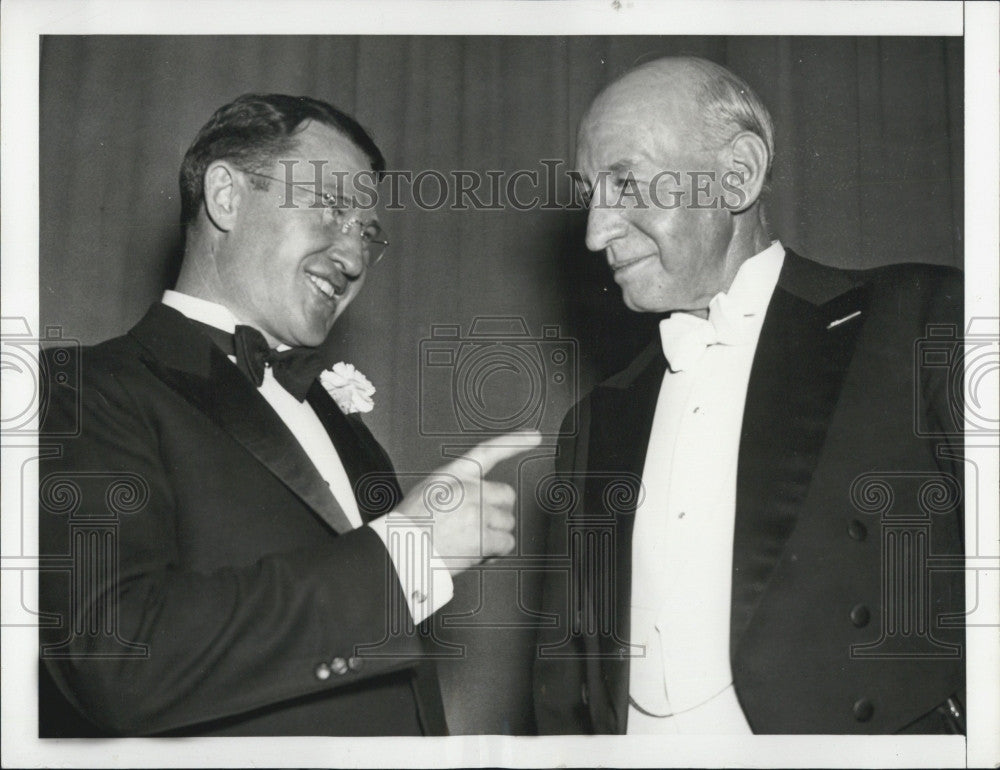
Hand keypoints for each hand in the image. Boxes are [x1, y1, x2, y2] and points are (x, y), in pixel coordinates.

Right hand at [395, 431, 541, 574]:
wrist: (400, 549)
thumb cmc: (410, 525)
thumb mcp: (429, 490)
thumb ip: (457, 489)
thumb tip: (478, 501)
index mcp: (454, 474)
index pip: (489, 451)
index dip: (514, 442)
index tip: (534, 436)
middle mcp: (469, 490)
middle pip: (506, 496)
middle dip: (497, 513)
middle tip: (479, 525)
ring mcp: (478, 513)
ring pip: (507, 522)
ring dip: (494, 535)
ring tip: (470, 541)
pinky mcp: (483, 537)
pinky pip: (506, 543)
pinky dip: (496, 552)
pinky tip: (479, 553)